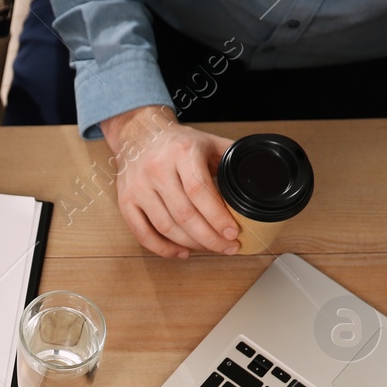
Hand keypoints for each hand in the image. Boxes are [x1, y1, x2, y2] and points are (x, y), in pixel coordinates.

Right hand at [100, 105, 237, 258]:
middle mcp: (157, 169)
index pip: (200, 191)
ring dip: (191, 243)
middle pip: (184, 214)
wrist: (139, 134)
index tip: (233, 232)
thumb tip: (260, 177)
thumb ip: (231, 159)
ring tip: (210, 248)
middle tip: (227, 247)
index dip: (217, 216)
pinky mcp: (126, 201)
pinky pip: (142, 233)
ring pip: (166, 226)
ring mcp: (138, 187)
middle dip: (209, 237)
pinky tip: (181, 251)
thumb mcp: (207, 142)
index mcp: (182, 152)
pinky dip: (163, 248)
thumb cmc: (176, 143)